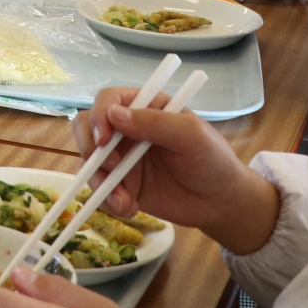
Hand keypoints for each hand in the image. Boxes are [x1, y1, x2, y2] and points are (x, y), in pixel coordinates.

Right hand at [76, 87, 278, 255]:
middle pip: (87, 126)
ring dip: (100, 181)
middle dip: (90, 147)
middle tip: (111, 167)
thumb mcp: (191, 134)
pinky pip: (99, 188)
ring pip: (89, 161)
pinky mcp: (121, 183)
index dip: (100, 115)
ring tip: (125, 201)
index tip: (105, 139)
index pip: (108, 100)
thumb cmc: (212, 160)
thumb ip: (154, 122)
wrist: (220, 202)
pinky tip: (129, 208)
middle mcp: (128, 129)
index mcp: (145, 107)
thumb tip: (113, 115)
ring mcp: (122, 157)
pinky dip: (108, 199)